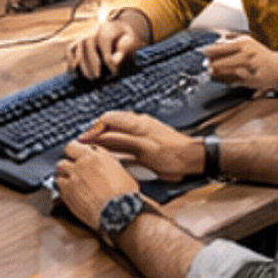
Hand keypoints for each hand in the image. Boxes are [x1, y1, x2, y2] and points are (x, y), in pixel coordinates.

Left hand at [53, 141, 139, 230]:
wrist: (120, 211)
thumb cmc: (124, 192)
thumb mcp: (117, 167)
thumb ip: (103, 157)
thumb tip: (95, 152)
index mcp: (93, 157)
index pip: (72, 146)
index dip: (72, 152)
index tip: (73, 156)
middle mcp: (79, 167)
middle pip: (62, 161)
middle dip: (66, 166)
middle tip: (73, 172)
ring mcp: (71, 181)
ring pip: (58, 175)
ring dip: (63, 178)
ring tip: (71, 184)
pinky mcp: (67, 196)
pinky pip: (59, 189)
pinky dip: (63, 190)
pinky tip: (71, 194)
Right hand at [66, 13, 148, 78]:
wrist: (118, 30)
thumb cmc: (124, 39)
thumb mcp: (130, 41)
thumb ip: (124, 49)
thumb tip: (114, 61)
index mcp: (107, 26)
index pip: (104, 40)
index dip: (108, 56)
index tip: (114, 71)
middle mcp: (93, 29)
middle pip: (88, 42)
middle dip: (92, 62)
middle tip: (97, 77)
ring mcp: (84, 34)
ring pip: (78, 46)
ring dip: (82, 63)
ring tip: (89, 78)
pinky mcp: (78, 41)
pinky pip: (70, 48)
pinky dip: (71, 58)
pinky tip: (75, 71)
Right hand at [78, 111, 201, 180]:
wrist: (194, 158)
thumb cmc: (171, 156)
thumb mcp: (143, 151)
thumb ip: (120, 142)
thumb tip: (99, 138)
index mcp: (136, 123)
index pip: (106, 120)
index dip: (92, 130)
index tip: (82, 142)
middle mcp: (139, 121)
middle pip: (111, 120)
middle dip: (97, 130)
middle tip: (87, 144)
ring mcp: (145, 126)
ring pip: (119, 124)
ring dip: (107, 133)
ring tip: (98, 146)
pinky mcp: (150, 133)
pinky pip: (128, 130)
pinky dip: (117, 136)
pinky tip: (117, 146)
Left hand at [203, 35, 277, 92]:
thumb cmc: (261, 54)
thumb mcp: (248, 41)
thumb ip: (232, 39)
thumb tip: (218, 39)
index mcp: (245, 43)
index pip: (222, 47)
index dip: (210, 51)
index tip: (204, 52)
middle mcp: (246, 54)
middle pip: (222, 60)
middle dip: (212, 63)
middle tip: (207, 64)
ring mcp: (247, 68)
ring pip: (226, 71)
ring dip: (217, 72)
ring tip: (212, 71)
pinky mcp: (249, 80)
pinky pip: (232, 81)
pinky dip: (225, 80)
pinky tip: (221, 78)